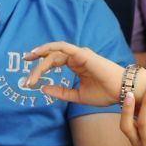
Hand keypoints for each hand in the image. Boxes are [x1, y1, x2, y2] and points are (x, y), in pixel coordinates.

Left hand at [24, 41, 145, 106]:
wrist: (121, 91)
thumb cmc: (105, 93)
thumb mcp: (77, 96)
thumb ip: (61, 92)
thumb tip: (43, 89)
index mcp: (77, 64)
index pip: (55, 61)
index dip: (41, 66)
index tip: (29, 78)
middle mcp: (77, 57)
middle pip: (52, 55)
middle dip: (37, 58)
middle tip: (24, 63)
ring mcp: (80, 54)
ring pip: (55, 52)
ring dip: (41, 58)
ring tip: (29, 63)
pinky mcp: (83, 54)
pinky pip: (63, 49)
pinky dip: (50, 51)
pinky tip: (40, 56)